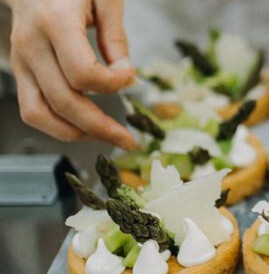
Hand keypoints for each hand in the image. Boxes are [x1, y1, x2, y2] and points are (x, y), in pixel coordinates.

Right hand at [6, 0, 135, 148]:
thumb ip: (116, 36)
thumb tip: (126, 74)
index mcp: (54, 22)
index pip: (82, 72)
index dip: (112, 84)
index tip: (131, 78)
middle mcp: (32, 45)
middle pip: (64, 101)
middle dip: (100, 126)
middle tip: (128, 138)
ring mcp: (21, 61)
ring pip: (41, 114)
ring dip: (77, 133)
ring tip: (107, 137)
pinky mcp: (20, 72)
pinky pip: (32, 110)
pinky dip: (58, 127)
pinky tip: (84, 128)